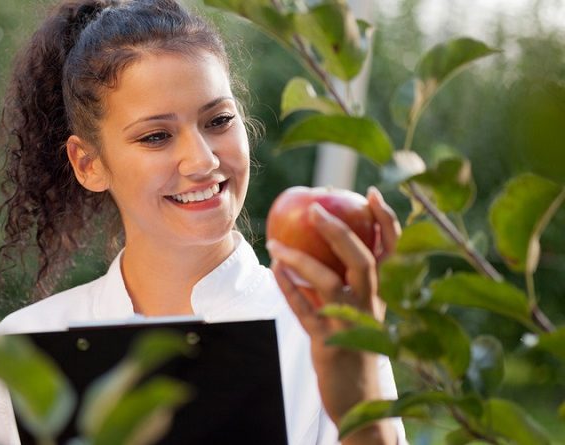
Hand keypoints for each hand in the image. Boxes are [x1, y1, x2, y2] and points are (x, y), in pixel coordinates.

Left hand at [267, 186, 400, 443]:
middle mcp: (372, 305)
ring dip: (300, 260)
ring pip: (330, 284)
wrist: (359, 397)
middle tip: (314, 209)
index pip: (392, 250)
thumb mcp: (357, 308)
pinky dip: (288, 288)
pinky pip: (305, 310)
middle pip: (363, 260)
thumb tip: (324, 236)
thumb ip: (347, 277)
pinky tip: (274, 270)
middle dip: (340, 231)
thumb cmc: (354, 344)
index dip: (386, 221)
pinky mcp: (329, 343)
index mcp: (383, 293)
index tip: (374, 193)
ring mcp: (351, 325)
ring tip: (275, 244)